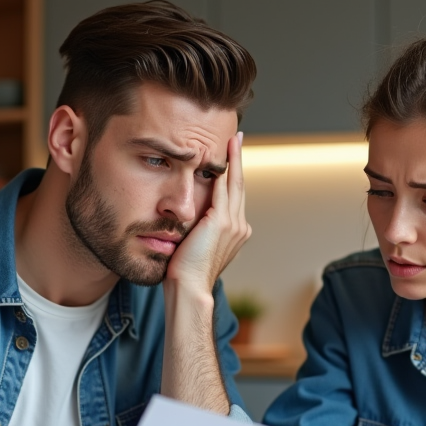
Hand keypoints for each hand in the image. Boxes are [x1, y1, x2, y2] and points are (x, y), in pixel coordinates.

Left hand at [165, 132, 250, 293]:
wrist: (190, 287)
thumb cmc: (186, 274)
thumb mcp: (195, 246)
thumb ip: (198, 229)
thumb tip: (188, 219)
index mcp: (236, 232)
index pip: (235, 197)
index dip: (234, 175)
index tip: (231, 158)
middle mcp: (240, 226)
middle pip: (240, 185)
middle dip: (238, 160)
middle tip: (237, 138)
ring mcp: (234, 224)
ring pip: (234, 184)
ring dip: (233, 159)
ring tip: (232, 139)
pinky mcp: (221, 222)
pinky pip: (222, 190)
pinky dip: (222, 171)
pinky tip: (219, 156)